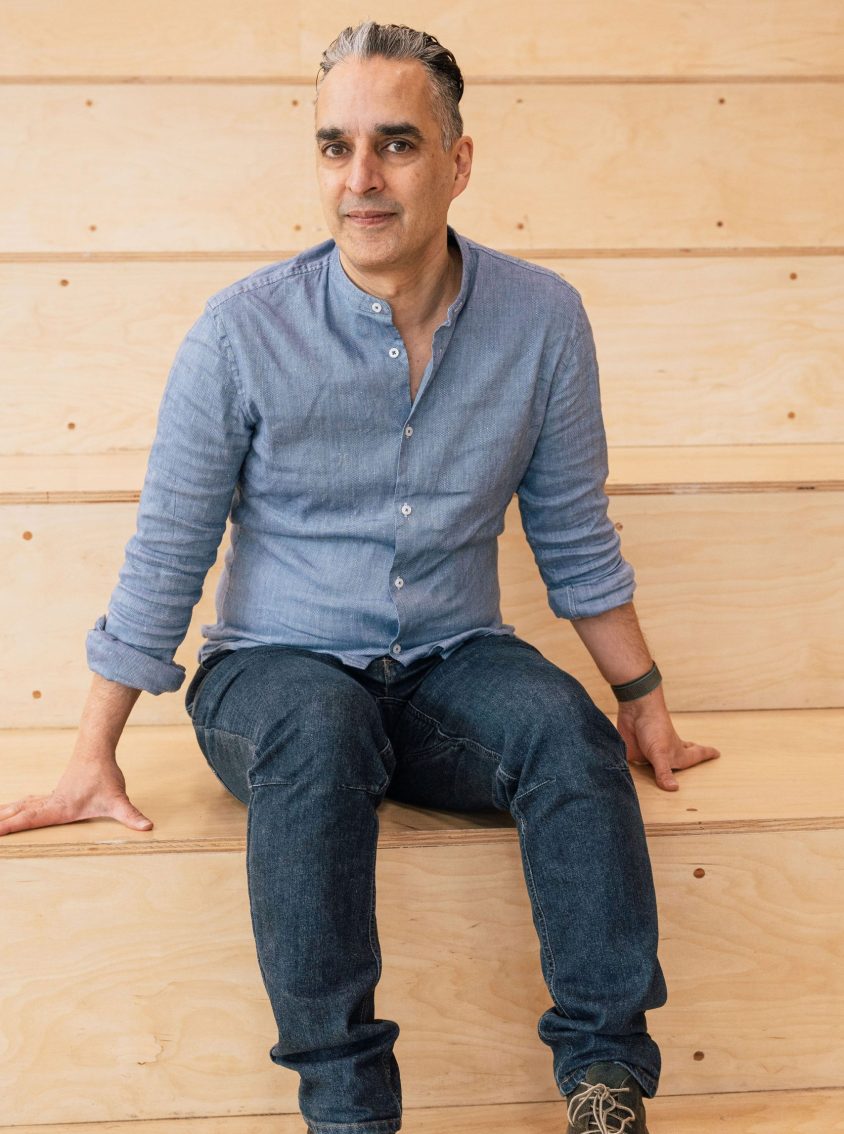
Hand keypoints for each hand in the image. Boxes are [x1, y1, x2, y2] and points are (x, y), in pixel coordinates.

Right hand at [0, 756, 152, 835]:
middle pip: (20, 814)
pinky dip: (17, 807)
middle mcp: (51, 803)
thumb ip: (131, 815)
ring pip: (23, 806)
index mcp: (61, 808)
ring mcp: (51, 797)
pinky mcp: (54, 793)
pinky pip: (30, 802)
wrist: (96, 750)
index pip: (31, 820)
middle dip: (2, 822)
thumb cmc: (104, 775)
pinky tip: (13, 809)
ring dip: (6, 814)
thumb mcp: (118, 799)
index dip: (12, 827)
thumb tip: (148, 826)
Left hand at [615, 687, 720, 790]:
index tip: (717, 753)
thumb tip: (673, 789)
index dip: (707, 754)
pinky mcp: (634, 752)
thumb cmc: (654, 727)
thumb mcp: (660, 752)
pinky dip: (638, 767)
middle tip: (698, 754)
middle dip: (689, 757)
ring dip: (663, 765)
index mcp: (677, 754)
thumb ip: (664, 771)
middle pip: (680, 756)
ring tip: (670, 768)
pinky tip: (637, 772)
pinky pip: (637, 764)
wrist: (634, 709)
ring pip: (659, 762)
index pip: (696, 755)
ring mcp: (650, 752)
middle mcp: (665, 753)